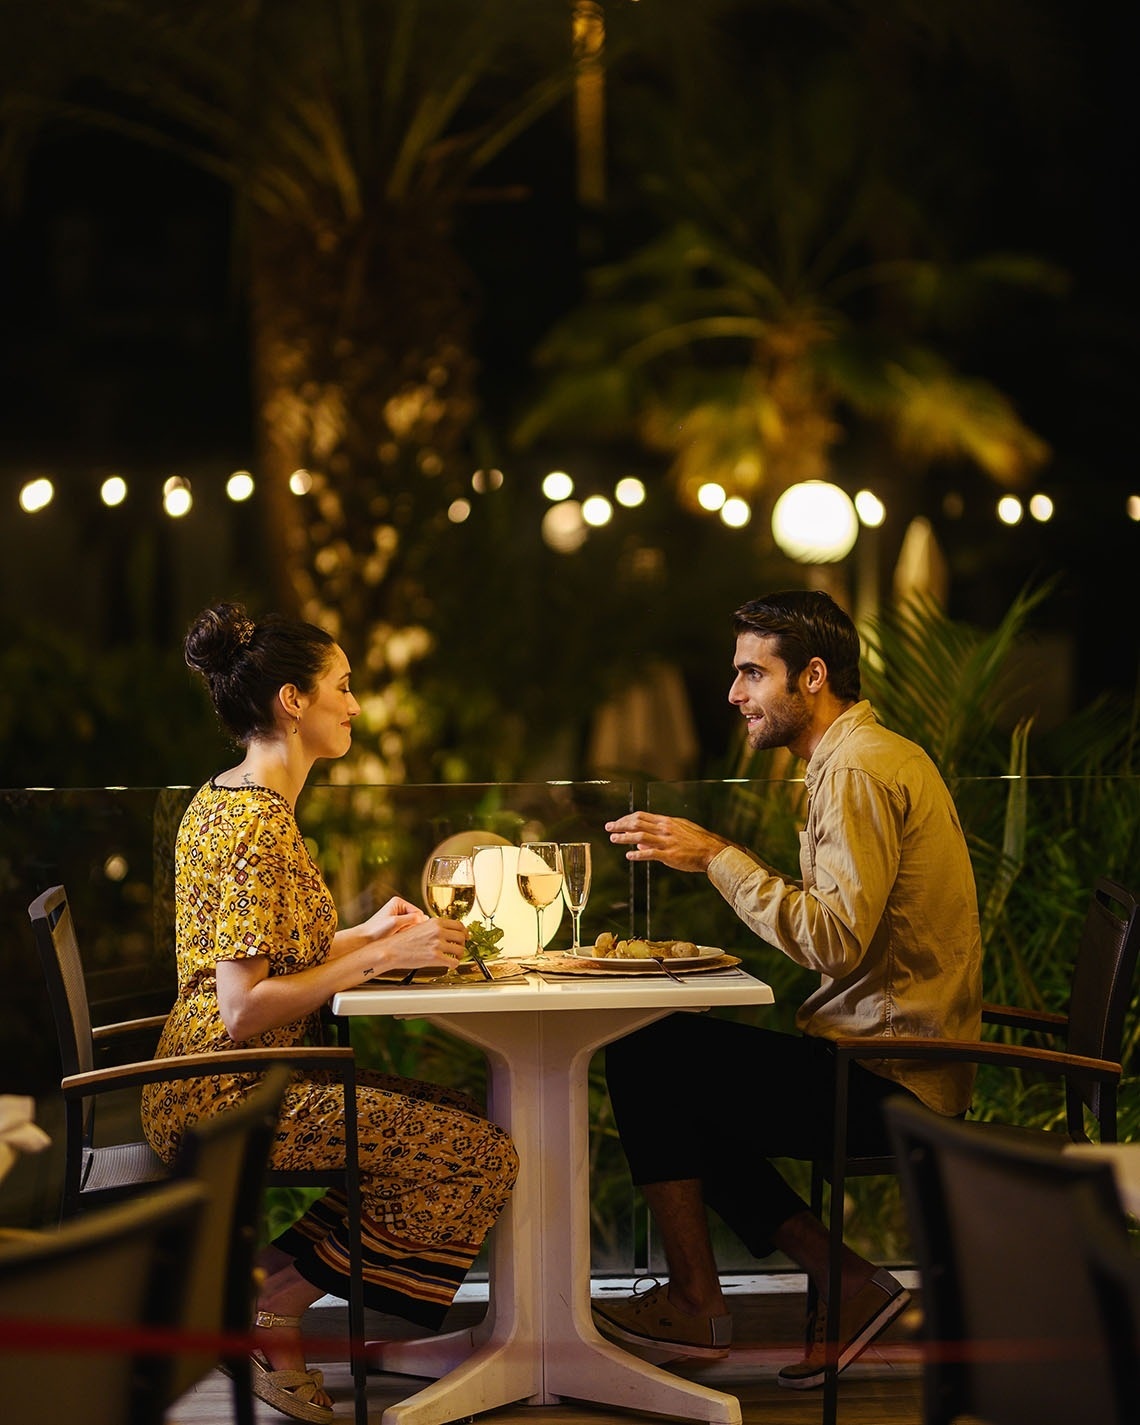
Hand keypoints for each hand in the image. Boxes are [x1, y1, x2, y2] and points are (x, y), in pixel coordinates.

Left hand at [355, 895, 427, 941]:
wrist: (363, 940)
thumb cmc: (375, 931)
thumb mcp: (395, 922)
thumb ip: (412, 918)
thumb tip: (425, 918)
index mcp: (399, 902)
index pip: (419, 912)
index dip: (417, 923)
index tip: (409, 930)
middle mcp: (399, 907)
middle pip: (416, 919)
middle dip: (412, 928)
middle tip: (402, 933)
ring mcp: (398, 916)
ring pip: (412, 926)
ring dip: (408, 932)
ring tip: (397, 936)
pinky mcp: (396, 925)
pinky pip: (407, 930)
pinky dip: (405, 935)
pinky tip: (397, 938)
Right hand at [355, 899, 466, 977]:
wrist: (391, 950)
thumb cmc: (403, 940)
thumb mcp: (420, 926)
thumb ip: (434, 928)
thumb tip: (446, 932)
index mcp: (435, 922)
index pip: (459, 925)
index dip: (464, 932)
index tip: (465, 936)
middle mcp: (438, 931)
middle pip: (462, 937)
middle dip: (462, 944)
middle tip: (459, 948)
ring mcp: (438, 944)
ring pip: (460, 950)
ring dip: (459, 955)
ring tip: (454, 957)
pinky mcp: (436, 957)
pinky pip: (454, 962)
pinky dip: (454, 964)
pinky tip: (450, 965)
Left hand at [604, 812, 728, 872]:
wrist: (711, 851)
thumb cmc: (696, 842)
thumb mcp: (678, 831)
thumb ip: (659, 834)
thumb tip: (639, 840)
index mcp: (666, 821)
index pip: (641, 816)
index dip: (626, 819)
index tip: (617, 822)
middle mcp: (664, 829)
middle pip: (637, 823)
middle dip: (620, 825)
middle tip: (609, 828)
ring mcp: (667, 841)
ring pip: (640, 836)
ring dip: (624, 837)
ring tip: (613, 839)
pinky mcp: (669, 854)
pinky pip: (650, 853)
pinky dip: (638, 853)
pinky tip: (629, 855)